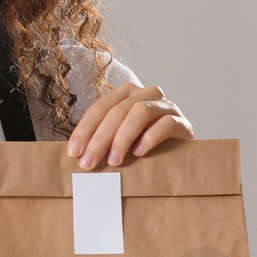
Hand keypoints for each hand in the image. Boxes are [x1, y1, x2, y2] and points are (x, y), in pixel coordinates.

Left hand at [65, 82, 192, 167]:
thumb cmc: (143, 142)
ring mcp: (166, 105)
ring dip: (122, 138)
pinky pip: (165, 124)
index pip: (100, 107)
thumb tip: (76, 154)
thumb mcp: (120, 137)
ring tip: (114, 160)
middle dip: (100, 138)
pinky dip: (149, 138)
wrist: (180, 148)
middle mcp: (145, 94)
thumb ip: (102, 138)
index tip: (73, 152)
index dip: (85, 129)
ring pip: (139, 112)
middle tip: (89, 162)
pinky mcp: (182, 121)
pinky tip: (139, 153)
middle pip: (117, 111)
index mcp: (126, 93)